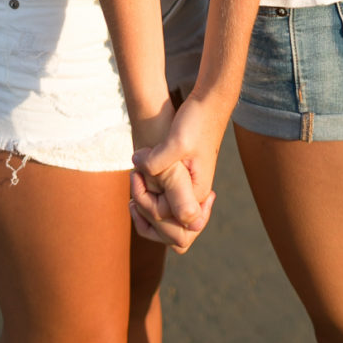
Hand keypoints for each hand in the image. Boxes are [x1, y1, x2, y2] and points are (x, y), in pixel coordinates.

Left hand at [129, 93, 227, 250]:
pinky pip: (167, 210)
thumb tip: (139, 170)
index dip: (150, 210)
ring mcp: (190, 193)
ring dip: (148, 215)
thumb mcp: (176, 141)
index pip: (175, 230)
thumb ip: (160, 162)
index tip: (139, 177)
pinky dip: (151, 205)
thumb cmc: (195, 122)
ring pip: (170, 228)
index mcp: (198, 194)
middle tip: (136, 180)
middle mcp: (196, 198)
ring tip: (135, 188)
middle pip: (174, 237)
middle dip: (147, 216)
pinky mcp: (183, 184)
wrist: (207, 105)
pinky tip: (140, 182)